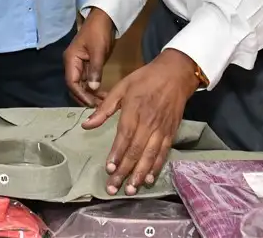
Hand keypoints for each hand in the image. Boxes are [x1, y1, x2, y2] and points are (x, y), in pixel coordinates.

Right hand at [64, 8, 114, 105]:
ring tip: (102, 102)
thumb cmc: (99, 32)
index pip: (72, 83)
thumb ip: (95, 70)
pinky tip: (102, 94)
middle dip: (85, 97)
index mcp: (71, 60)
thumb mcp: (98, 51)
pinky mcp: (87, 64)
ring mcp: (79, 64)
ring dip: (90, 94)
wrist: (104, 18)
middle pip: (75, 86)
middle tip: (98, 106)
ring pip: (81, 84)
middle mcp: (72, 64)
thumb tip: (92, 88)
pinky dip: (93, 88)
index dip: (81, 95)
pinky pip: (87, 80)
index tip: (92, 104)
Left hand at [82, 49, 198, 195]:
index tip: (109, 169)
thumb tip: (86, 124)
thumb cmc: (145, 79)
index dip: (117, 153)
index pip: (125, 136)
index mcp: (134, 109)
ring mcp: (161, 129)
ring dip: (140, 174)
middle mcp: (149, 122)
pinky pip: (163, 153)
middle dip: (125, 171)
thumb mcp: (122, 86)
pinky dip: (156, 167)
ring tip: (131, 189)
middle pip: (136, 150)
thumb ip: (105, 107)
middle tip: (114, 187)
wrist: (176, 74)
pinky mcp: (171, 133)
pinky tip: (149, 179)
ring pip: (150, 155)